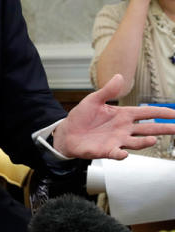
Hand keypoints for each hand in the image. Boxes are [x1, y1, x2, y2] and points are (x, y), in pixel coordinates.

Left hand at [54, 73, 174, 159]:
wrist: (67, 133)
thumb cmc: (81, 117)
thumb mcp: (93, 100)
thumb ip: (108, 90)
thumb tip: (119, 76)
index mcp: (123, 115)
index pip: (147, 113)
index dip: (161, 113)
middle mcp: (124, 129)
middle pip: (149, 129)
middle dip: (164, 129)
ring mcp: (117, 140)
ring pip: (136, 142)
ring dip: (145, 142)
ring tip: (153, 140)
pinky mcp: (106, 150)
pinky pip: (116, 154)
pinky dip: (120, 154)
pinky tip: (124, 153)